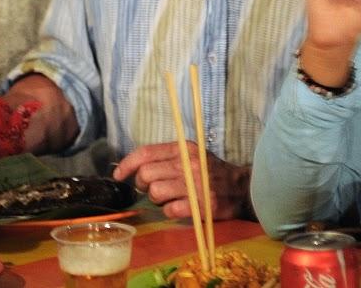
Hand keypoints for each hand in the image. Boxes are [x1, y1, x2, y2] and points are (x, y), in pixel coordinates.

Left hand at [112, 142, 249, 220]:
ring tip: (168, 198)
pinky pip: (171, 210)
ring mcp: (196, 185)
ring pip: (156, 193)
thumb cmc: (211, 171)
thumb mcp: (191, 155)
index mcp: (184, 148)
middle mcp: (189, 163)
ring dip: (157, 199)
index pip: (146, 153)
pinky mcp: (203, 205)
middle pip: (146, 175)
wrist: (242, 188)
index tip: (118, 175)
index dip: (127, 164)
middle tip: (151, 188)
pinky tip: (179, 208)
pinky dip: (170, 211)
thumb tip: (134, 166)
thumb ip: (166, 157)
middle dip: (143, 185)